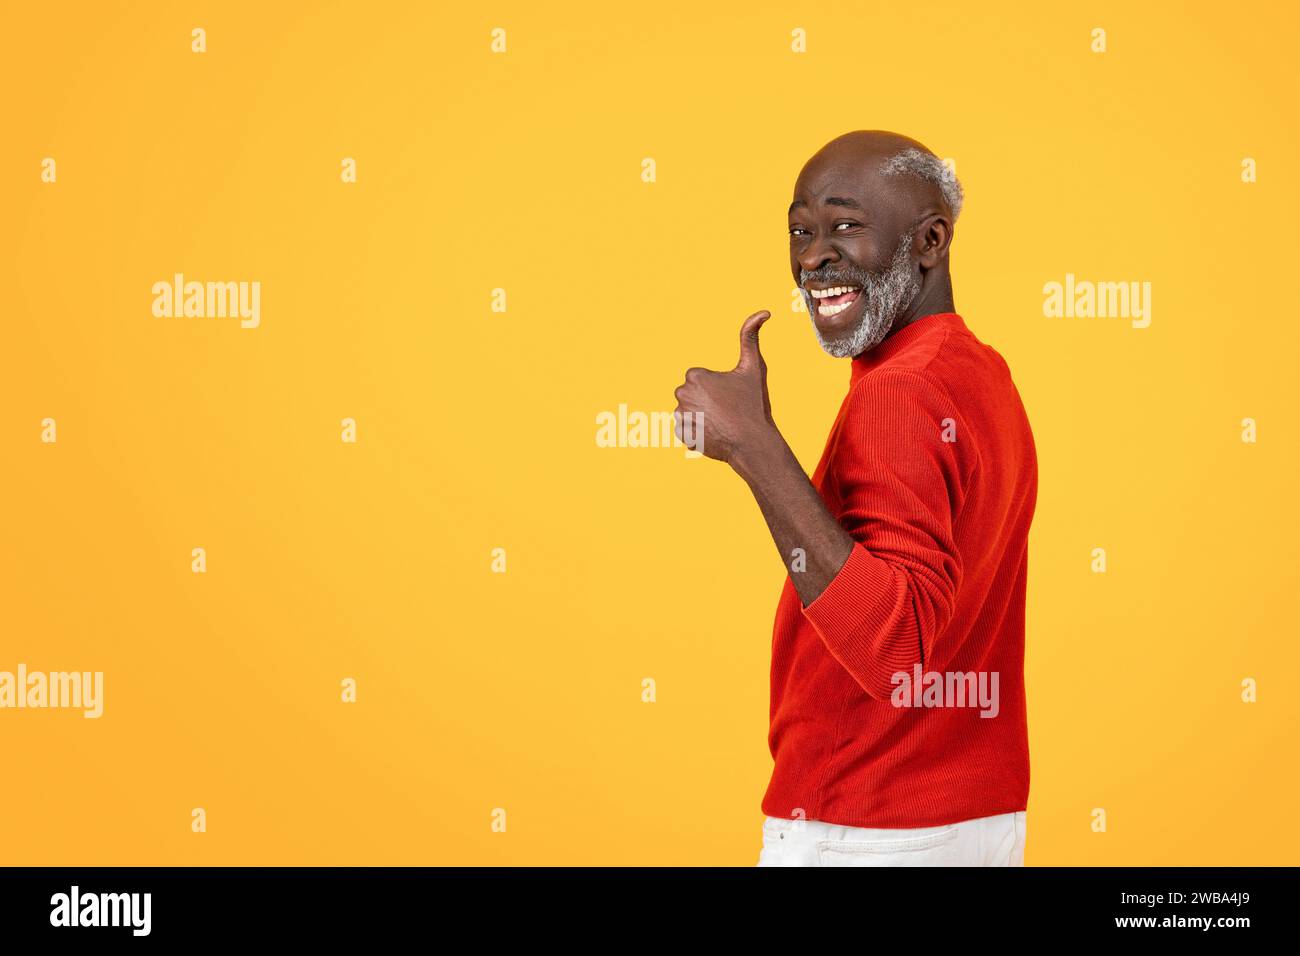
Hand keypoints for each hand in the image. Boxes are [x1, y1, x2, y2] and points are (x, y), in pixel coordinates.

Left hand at [673, 310, 777, 464]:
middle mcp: (682, 394)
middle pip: (693, 394)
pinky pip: (687, 429)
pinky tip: (715, 434)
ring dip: (702, 416)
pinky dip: (698, 432)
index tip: (730, 396)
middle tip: (727, 411)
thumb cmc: (754, 404)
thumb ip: (751, 337)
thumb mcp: (755, 368)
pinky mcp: (682, 434)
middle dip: (706, 401)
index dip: (717, 388)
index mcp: (695, 376)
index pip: (700, 379)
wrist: (752, 443)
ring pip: (690, 411)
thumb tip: (764, 312)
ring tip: (722, 423)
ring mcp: (680, 416)